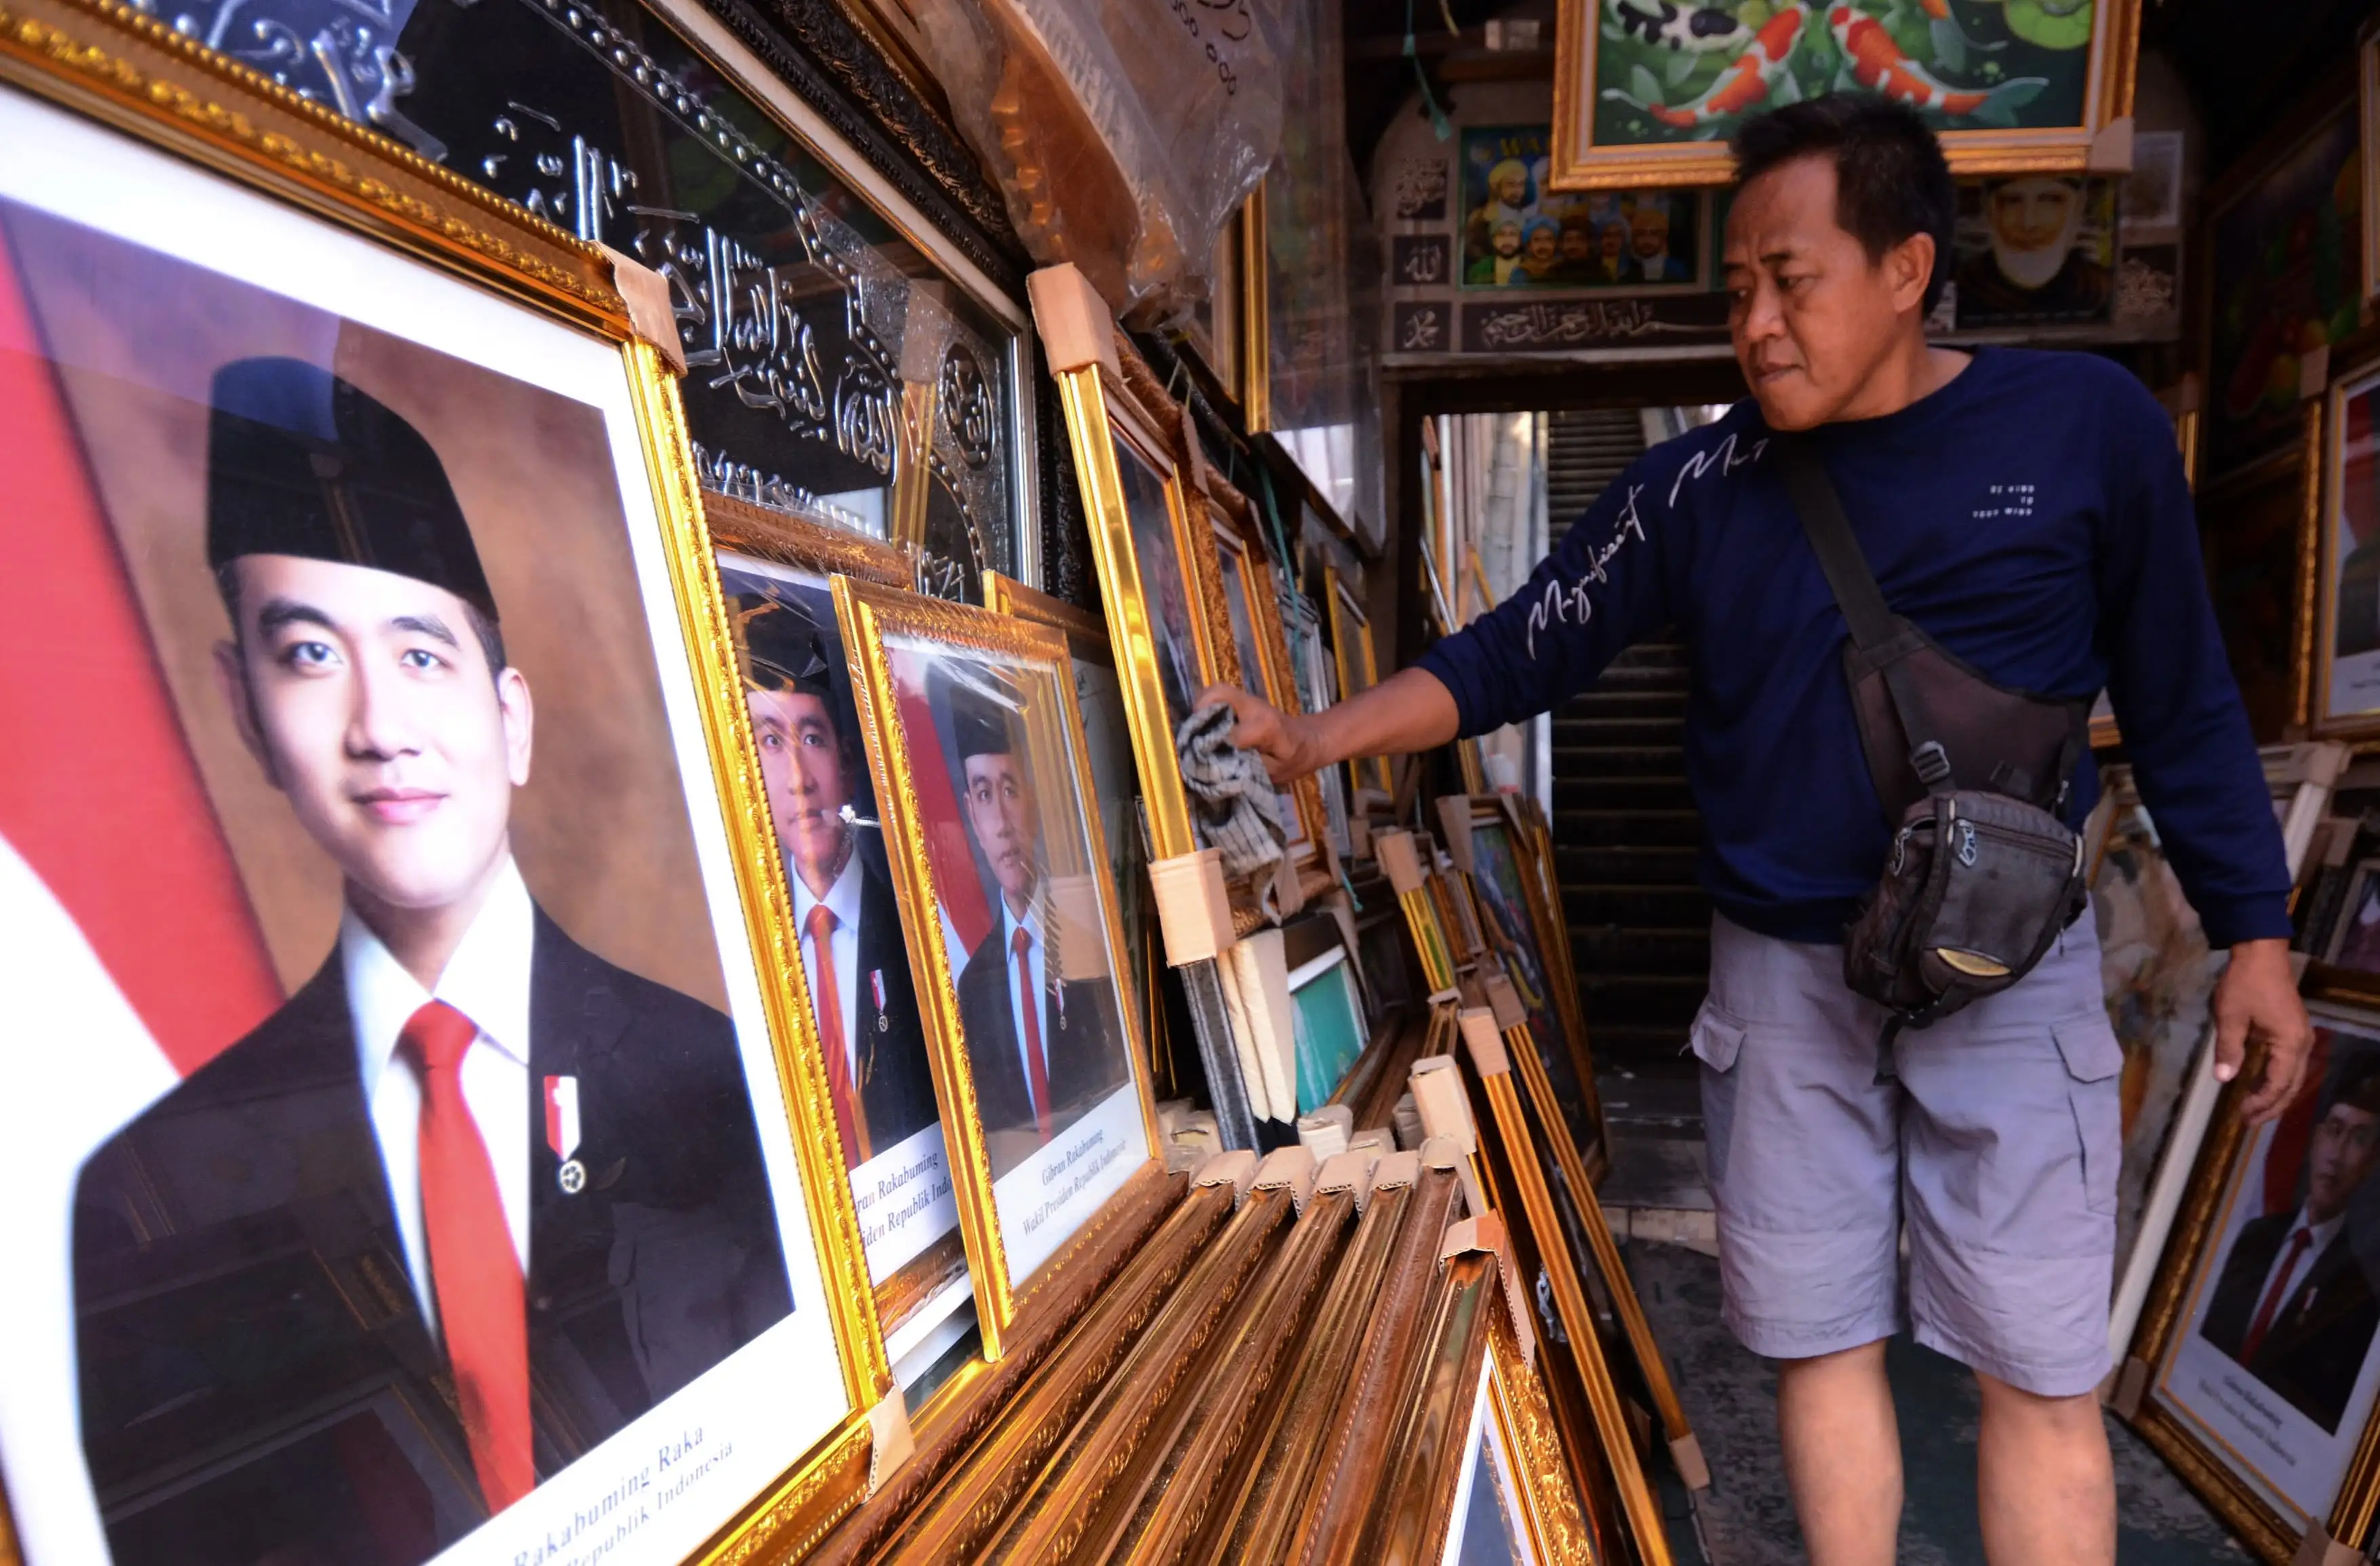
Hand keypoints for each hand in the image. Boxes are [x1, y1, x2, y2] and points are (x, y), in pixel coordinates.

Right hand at [1196, 683, 1323, 784]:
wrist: (1310, 739)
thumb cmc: (1295, 758)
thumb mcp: (1277, 772)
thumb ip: (1251, 770)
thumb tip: (1221, 769)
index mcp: (1266, 727)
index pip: (1233, 733)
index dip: (1216, 746)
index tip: (1207, 761)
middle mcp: (1254, 707)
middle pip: (1219, 694)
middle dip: (1200, 713)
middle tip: (1193, 737)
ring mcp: (1247, 701)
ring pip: (1215, 691)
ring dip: (1200, 709)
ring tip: (1196, 732)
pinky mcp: (1241, 701)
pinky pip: (1217, 697)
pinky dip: (1205, 708)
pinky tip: (1204, 727)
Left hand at [2212, 937, 2313, 1124]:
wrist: (2261, 953)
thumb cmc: (2244, 984)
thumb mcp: (2230, 1016)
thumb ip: (2228, 1049)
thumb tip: (2223, 1079)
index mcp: (2289, 1044)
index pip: (2277, 1084)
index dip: (2260, 1103)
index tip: (2241, 1115)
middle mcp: (2302, 1045)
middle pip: (2290, 1086)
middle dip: (2271, 1106)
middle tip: (2248, 1122)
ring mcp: (2301, 1038)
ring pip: (2292, 1077)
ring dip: (2274, 1095)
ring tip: (2253, 1111)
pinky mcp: (2293, 1032)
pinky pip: (2289, 1065)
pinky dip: (2276, 1080)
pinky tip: (2259, 1086)